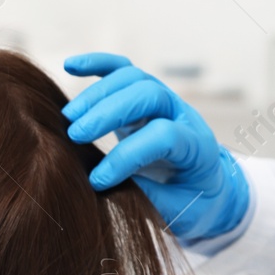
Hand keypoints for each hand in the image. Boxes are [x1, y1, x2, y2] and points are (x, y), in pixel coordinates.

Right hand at [61, 52, 249, 244]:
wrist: (206, 188)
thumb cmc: (190, 202)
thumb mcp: (175, 210)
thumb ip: (144, 196)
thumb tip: (100, 186)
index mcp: (197, 147)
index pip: (163, 136)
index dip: (126, 156)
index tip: (97, 180)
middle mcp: (183, 115)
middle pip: (148, 94)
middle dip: (107, 112)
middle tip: (75, 136)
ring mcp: (164, 101)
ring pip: (132, 78)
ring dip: (96, 93)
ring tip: (67, 119)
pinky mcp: (143, 96)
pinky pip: (122, 70)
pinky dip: (97, 65)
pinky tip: (70, 66)